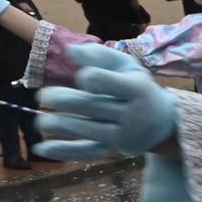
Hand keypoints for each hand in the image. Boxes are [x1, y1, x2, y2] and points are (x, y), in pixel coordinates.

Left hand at [34, 44, 176, 159]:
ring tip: (40, 121)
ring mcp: (122, 136)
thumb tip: (69, 49)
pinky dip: (62, 151)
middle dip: (62, 100)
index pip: (107, 82)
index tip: (81, 77)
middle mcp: (132, 114)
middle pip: (91, 106)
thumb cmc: (138, 88)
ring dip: (57, 125)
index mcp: (136, 89)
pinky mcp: (113, 152)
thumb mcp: (126, 67)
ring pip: (85, 130)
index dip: (90, 77)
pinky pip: (86, 153)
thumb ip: (99, 55)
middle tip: (43, 96)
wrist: (162, 123)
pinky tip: (41, 148)